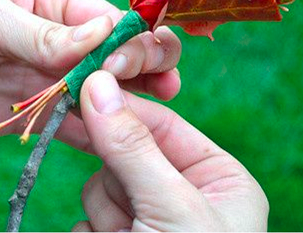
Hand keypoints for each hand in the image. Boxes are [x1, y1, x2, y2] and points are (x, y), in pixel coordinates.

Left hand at [0, 0, 180, 143]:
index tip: (130, 65)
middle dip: (143, 63)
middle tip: (156, 87)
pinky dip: (103, 127)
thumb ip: (45, 32)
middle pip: (120, 49)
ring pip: (109, 86)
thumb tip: (107, 32)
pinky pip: (80, 119)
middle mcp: (60, 32)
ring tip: (154, 114)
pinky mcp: (39, 109)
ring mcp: (51, 73)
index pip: (110, 15)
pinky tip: (124, 137)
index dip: (131, 39)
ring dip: (134, 98)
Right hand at [74, 71, 268, 230]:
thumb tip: (97, 83)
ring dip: (105, 212)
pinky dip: (92, 230)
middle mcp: (182, 194)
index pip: (163, 123)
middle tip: (123, 193)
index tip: (86, 85)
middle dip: (117, 176)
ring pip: (100, 185)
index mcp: (217, 179)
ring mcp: (147, 217)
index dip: (124, 106)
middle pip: (125, 152)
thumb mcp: (173, 205)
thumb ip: (133, 147)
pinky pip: (87, 216)